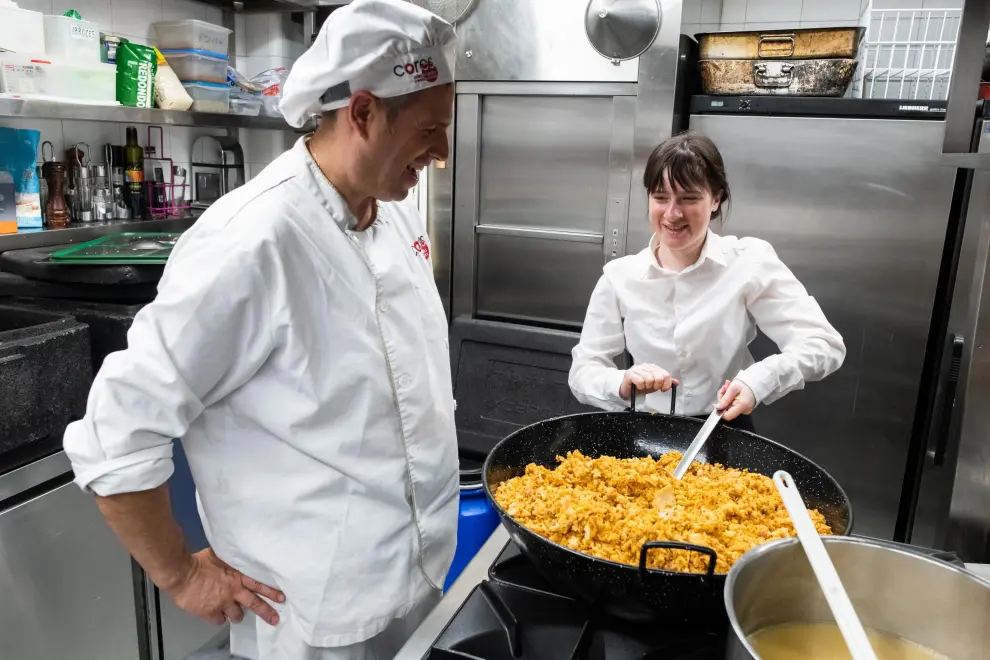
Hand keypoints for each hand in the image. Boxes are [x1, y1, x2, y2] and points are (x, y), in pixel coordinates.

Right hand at [164, 548, 283, 625]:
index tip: (282, 597)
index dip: (271, 591)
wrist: (182, 573)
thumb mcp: (220, 556)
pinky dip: (219, 618)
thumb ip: (231, 560)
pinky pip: (220, 620)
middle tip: (275, 618)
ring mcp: (223, 603)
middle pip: (254, 603)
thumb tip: (236, 554)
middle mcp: (234, 591)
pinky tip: (216, 614)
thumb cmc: (199, 561)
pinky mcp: (211, 612)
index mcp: (238, 576)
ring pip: (237, 615)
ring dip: (237, 614)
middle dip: (266, 611)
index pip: (259, 584)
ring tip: (236, 613)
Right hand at [619, 364, 679, 398]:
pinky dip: (640, 387)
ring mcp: (637, 369)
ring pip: (649, 379)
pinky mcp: (629, 374)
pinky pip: (640, 381)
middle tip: (652, 388)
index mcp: (653, 367)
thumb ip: (665, 382)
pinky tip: (638, 387)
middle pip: (658, 377)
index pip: (666, 374)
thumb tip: (676, 382)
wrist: (627, 388)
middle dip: (656, 386)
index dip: (666, 384)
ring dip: (647, 386)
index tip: (663, 389)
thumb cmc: (641, 385)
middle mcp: (645, 366)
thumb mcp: (655, 384)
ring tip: (644, 387)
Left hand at [715, 379, 755, 420]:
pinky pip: (732, 404)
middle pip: (726, 409)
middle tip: (724, 388)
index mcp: (742, 406)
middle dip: (722, 398)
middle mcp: (744, 410)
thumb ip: (725, 398)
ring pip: (728, 406)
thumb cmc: (747, 383)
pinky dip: (729, 397)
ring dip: (725, 396)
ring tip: (728, 386)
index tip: (715, 404)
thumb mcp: (733, 388)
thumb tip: (718, 407)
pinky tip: (730, 389)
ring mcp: (744, 409)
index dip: (719, 411)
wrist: (756, 381)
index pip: (727, 416)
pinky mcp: (743, 407)